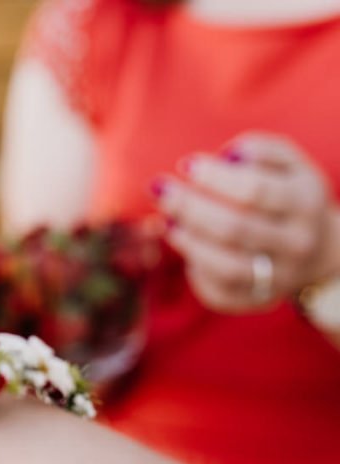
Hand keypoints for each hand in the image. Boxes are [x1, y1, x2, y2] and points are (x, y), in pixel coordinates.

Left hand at [154, 132, 339, 312]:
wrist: (317, 249)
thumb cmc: (288, 194)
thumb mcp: (288, 163)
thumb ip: (260, 149)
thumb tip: (227, 155)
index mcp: (306, 202)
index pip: (255, 191)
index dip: (215, 177)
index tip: (185, 164)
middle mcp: (297, 243)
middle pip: (234, 229)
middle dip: (189, 207)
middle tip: (159, 188)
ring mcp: (279, 277)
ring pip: (225, 266)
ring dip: (188, 242)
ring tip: (167, 220)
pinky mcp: (257, 301)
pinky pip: (219, 293)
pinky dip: (195, 271)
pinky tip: (185, 245)